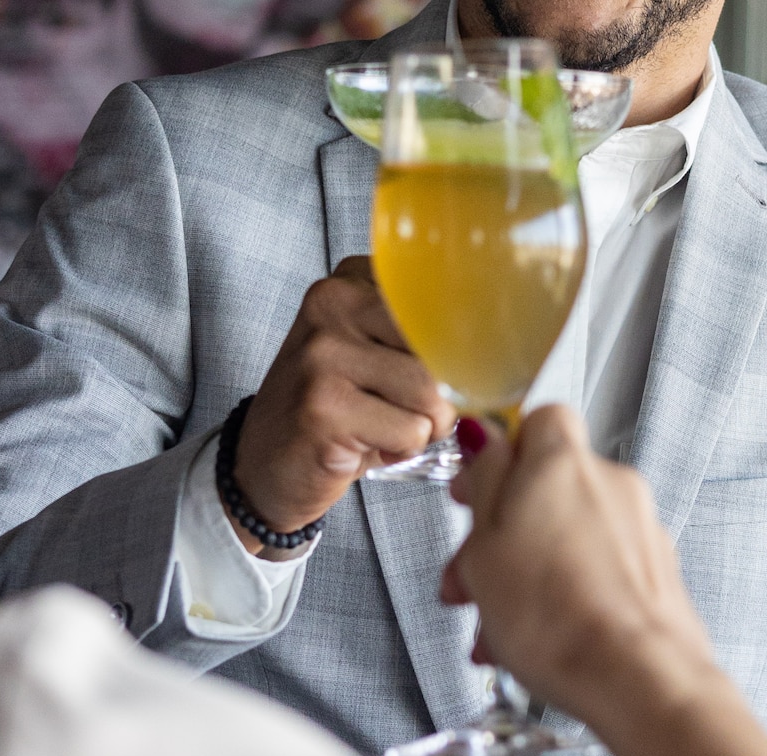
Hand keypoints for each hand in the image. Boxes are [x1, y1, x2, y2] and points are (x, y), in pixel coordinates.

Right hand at [231, 257, 454, 546]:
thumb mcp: (374, 353)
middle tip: (412, 411)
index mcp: (350, 279)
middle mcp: (332, 303)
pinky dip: (404, 449)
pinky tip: (369, 445)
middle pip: (442, 346)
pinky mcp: (323, 406)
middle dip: (444, 393)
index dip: (458, 347)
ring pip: (431, 392)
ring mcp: (323, 353)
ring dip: (426, 426)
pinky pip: (411, 431)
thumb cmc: (334, 410)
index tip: (441, 368)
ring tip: (389, 428)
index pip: (443, 299)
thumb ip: (423, 335)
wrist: (265, 464)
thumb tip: (501, 351)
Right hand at [441, 407, 719, 731]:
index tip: (474, 493)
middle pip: (548, 490)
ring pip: (569, 539)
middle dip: (503, 535)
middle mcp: (613, 486)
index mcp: (564, 464)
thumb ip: (485, 484)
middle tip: (470, 579)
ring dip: (528, 576)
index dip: (501, 456)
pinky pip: (599, 572)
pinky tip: (539, 641)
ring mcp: (642, 532)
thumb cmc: (558, 620)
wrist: (638, 680)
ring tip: (496, 630)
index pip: (538, 421)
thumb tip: (484, 441)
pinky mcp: (657, 577)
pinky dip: (567, 596)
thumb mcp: (485, 545)